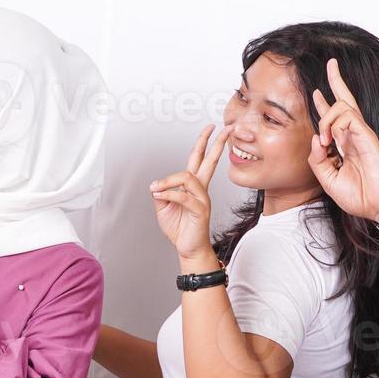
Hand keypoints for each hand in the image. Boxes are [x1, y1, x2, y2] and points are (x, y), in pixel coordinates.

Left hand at [151, 122, 232, 265]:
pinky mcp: (200, 210)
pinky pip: (183, 196)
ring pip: (188, 177)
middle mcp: (201, 189)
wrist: (188, 248)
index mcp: (193, 186)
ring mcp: (202, 199)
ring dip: (168, 181)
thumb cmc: (180, 229)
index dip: (204, 142)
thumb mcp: (163, 206)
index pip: (200, 159)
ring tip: (156, 188)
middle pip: (209, 161)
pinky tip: (159, 195)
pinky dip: (169, 194)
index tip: (210, 129)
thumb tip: (156, 184)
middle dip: (215, 143)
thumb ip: (161, 192)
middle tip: (222, 128)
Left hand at [306, 58, 378, 219]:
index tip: (316, 93)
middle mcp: (354, 135)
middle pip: (346, 100)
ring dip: (325, 118)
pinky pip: (348, 117)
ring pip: (342, 106)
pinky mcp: (367, 136)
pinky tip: (331, 141)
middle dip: (337, 80)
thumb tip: (314, 138)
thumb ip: (317, 160)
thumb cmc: (360, 196)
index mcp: (346, 145)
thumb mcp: (328, 179)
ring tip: (323, 140)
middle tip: (332, 63)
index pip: (335, 118)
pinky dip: (334, 125)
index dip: (324, 104)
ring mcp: (362, 134)